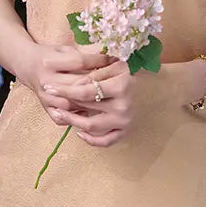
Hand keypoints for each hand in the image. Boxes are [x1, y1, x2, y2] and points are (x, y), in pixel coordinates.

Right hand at [24, 42, 119, 129]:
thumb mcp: (63, 49)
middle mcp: (46, 80)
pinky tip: (89, 113)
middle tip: (115, 83)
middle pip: (76, 85)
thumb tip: (109, 59)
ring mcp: (44, 96)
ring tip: (106, 100)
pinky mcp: (45, 107)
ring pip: (71, 104)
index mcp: (50, 61)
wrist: (27, 65)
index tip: (113, 59)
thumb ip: (82, 55)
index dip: (98, 61)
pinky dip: (75, 118)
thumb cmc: (50, 55)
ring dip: (89, 104)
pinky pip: (62, 118)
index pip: (79, 62)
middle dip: (97, 83)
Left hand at [42, 59, 180, 147]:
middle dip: (64, 103)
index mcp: (121, 86)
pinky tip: (78, 131)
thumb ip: (92, 72)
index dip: (64, 89)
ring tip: (59, 113)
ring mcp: (125, 121)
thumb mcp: (112, 65)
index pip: (84, 90)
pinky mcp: (126, 131)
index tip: (48, 87)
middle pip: (85, 107)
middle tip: (49, 99)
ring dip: (71, 121)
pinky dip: (90, 139)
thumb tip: (67, 84)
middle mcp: (124, 106)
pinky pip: (105, 141)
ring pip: (90, 126)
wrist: (157, 85)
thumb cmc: (130, 71)